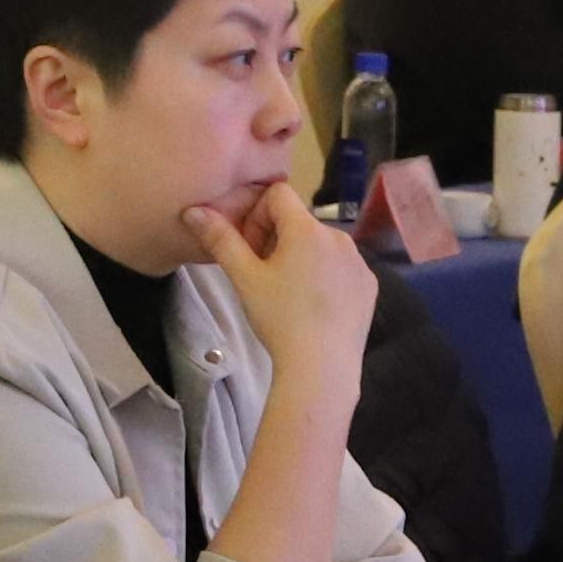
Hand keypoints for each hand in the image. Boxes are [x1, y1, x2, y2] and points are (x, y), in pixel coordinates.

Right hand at [172, 182, 376, 386]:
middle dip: (276, 239)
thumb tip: (194, 210)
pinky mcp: (369, 285)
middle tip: (263, 276)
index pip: (277, 194)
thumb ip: (220, 240)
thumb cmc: (280, 318)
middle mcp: (339, 236)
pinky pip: (341, 267)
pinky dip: (325, 276)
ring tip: (289, 295)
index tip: (251, 250)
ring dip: (301, 257)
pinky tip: (314, 307)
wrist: (322, 368)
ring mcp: (359, 262)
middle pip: (298, 220)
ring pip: (320, 244)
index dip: (256, 215)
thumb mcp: (245, 279)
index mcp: (307, 229)